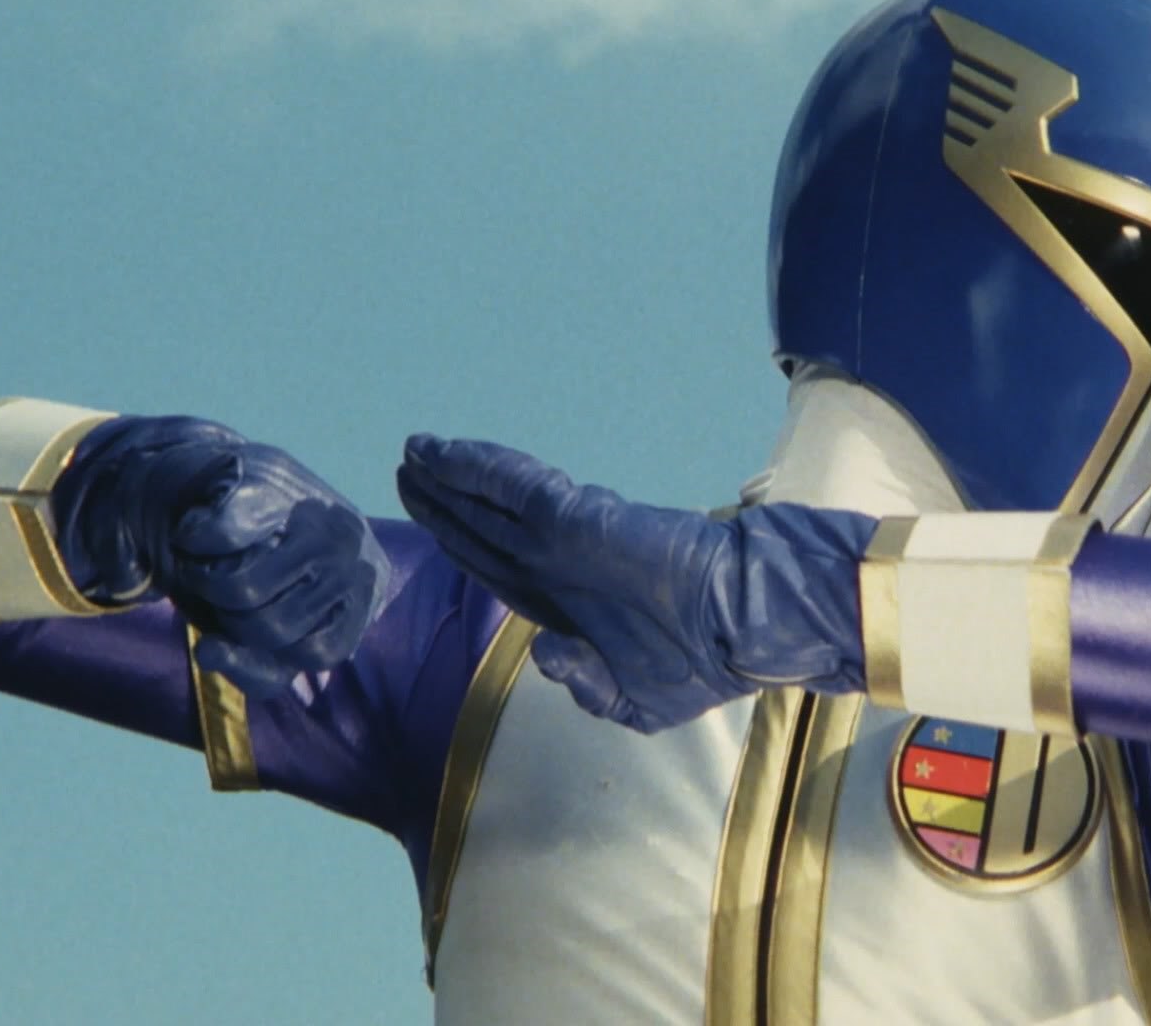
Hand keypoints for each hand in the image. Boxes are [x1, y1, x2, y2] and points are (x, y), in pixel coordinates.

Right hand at [55, 417, 388, 697]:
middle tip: (217, 593)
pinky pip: (221, 537)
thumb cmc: (249, 568)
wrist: (212, 481)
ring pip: (244, 590)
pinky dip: (193, 541)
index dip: (265, 656)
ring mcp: (317, 512)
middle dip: (228, 620)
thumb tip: (210, 652)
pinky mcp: (271, 481)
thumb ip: (250, 663)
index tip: (232, 635)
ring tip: (207, 568)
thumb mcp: (266, 629)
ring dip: (206, 585)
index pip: (320, 651)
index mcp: (365, 588)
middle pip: (273, 627)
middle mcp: (352, 548)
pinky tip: (197, 534)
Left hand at [396, 434, 870, 732]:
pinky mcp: (575, 518)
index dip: (464, 546)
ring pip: (487, 502)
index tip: (433, 523)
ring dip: (447, 476)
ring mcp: (564, 538)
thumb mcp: (637, 699)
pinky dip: (475, 467)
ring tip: (414, 450)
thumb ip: (586, 682)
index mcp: (571, 606)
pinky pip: (511, 486)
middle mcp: (559, 567)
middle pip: (482, 532)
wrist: (744, 627)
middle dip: (443, 504)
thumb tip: (543, 654)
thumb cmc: (705, 663)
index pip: (500, 570)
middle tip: (406, 471)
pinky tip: (442, 451)